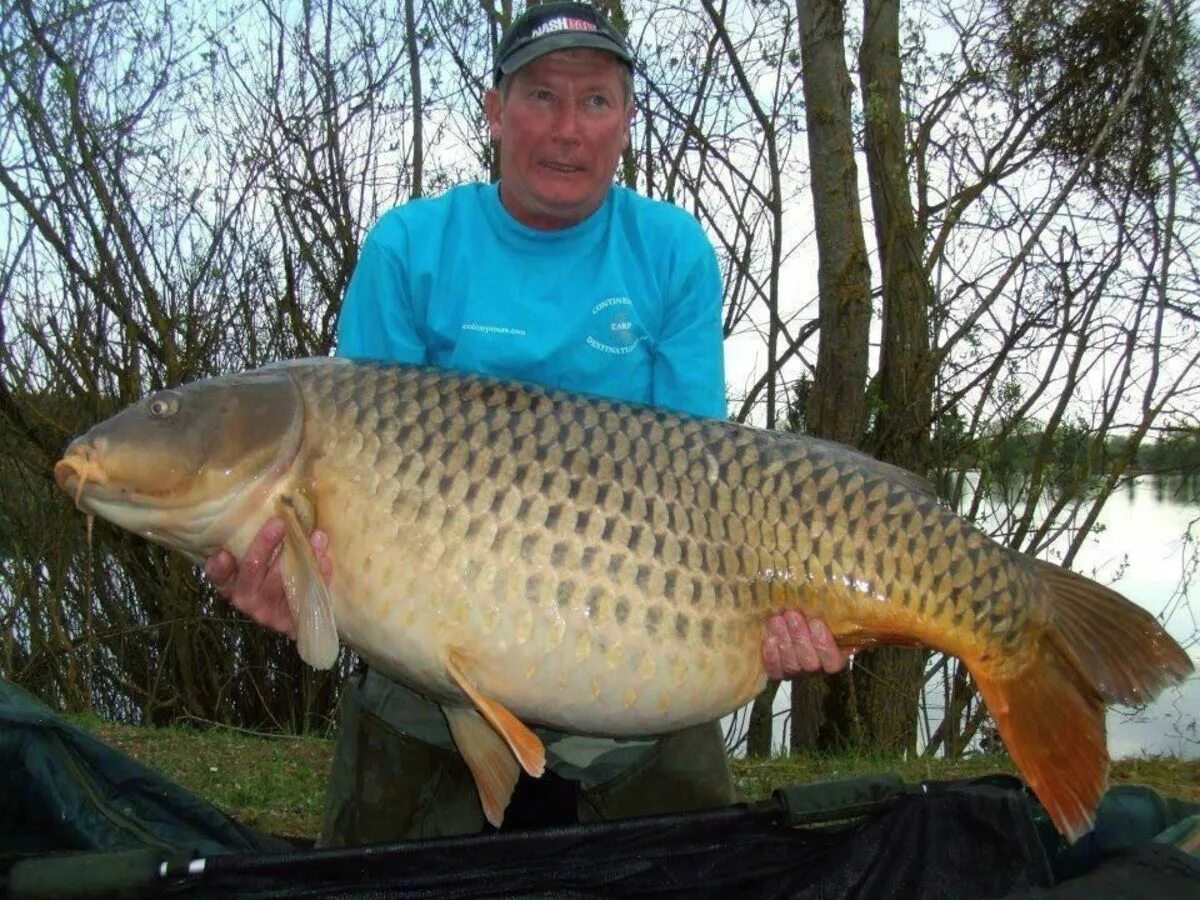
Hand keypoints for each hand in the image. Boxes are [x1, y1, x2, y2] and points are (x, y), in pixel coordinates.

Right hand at [204, 518, 331, 638]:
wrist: (295, 611)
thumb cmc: (270, 574)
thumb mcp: (257, 561)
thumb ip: (252, 543)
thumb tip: (266, 510)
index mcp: (231, 584)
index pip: (219, 574)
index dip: (220, 565)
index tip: (224, 553)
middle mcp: (245, 599)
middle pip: (253, 570)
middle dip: (265, 545)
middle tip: (280, 523)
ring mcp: (268, 612)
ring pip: (282, 582)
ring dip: (300, 557)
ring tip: (316, 536)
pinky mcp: (290, 622)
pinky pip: (305, 595)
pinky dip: (317, 575)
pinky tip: (325, 558)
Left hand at [762, 610, 846, 679]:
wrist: (793, 630)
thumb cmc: (813, 623)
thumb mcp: (829, 621)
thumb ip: (831, 618)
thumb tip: (838, 605)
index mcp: (835, 659)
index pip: (833, 660)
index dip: (824, 644)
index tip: (815, 623)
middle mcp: (817, 670)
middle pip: (809, 662)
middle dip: (799, 637)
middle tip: (791, 615)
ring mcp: (797, 674)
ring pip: (791, 664)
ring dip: (783, 640)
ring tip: (776, 620)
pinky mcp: (779, 673)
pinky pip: (775, 669)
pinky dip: (771, 655)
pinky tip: (768, 639)